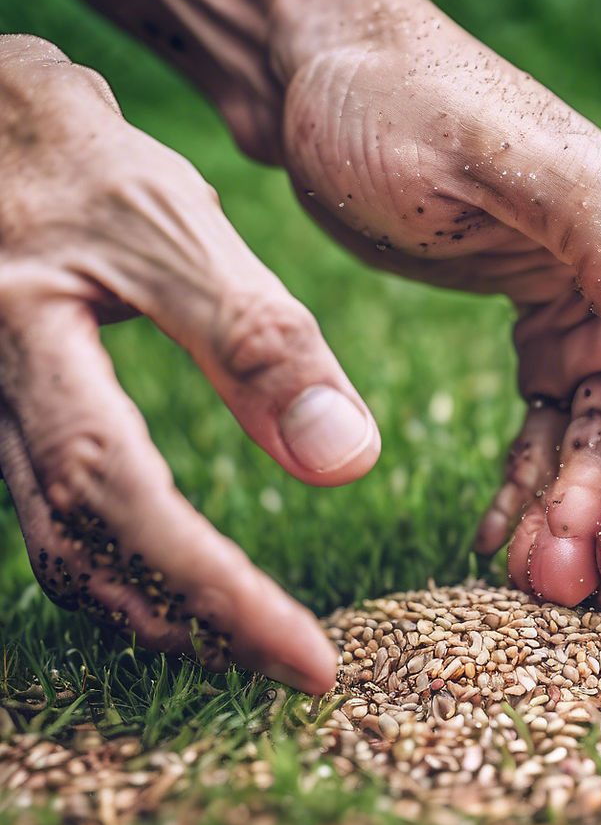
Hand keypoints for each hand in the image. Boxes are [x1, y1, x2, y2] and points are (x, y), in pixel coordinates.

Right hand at [0, 36, 379, 690]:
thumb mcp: (169, 223)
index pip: (127, 504)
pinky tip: (175, 577)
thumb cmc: (70, 153)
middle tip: (293, 671)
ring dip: (156, 609)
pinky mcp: (11, 411)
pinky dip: (126, 563)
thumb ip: (251, 338)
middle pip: (89, 550)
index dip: (217, 593)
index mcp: (32, 352)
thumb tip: (344, 459)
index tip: (308, 660)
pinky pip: (59, 513)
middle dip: (197, 624)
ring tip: (245, 642)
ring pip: (64, 547)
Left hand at [268, 0, 600, 612]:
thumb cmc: (399, 100)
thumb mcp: (493, 157)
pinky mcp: (539, 336)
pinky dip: (525, 487)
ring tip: (522, 583)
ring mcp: (588, 316)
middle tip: (560, 595)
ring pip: (595, 445)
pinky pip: (544, 431)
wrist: (324, 81)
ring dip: (566, 517)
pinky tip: (494, 534)